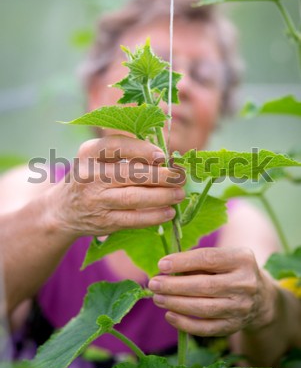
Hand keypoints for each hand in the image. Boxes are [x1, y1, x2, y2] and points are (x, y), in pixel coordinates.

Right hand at [48, 135, 184, 237]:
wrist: (63, 209)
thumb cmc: (91, 176)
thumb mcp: (97, 157)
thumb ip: (126, 153)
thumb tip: (166, 158)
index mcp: (88, 153)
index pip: (117, 146)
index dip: (142, 150)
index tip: (163, 156)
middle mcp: (89, 175)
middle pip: (130, 174)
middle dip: (160, 176)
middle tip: (180, 177)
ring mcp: (95, 200)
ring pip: (133, 198)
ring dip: (161, 196)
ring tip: (180, 194)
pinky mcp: (102, 221)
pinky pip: (132, 220)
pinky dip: (153, 217)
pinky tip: (169, 212)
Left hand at [148, 247, 276, 336]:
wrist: (261, 297)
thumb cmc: (231, 270)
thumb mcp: (223, 257)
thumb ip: (198, 261)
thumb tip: (166, 268)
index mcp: (242, 259)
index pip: (209, 259)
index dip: (183, 262)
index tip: (162, 264)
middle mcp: (245, 283)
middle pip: (205, 285)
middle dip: (175, 286)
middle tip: (154, 284)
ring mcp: (241, 307)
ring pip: (205, 308)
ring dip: (176, 303)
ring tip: (157, 298)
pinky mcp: (235, 326)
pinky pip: (207, 328)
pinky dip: (186, 324)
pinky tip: (170, 315)